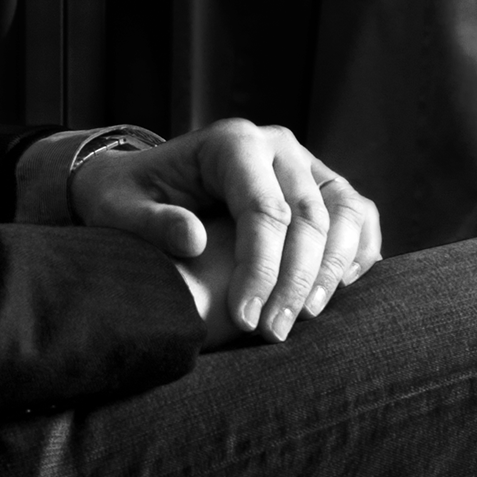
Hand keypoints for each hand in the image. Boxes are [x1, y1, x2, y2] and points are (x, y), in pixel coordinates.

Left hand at [70, 119, 382, 344]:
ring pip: (345, 214)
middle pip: (309, 216)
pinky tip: (334, 294)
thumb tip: (193, 239)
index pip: (264, 209)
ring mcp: (305, 164)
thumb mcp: (118, 208)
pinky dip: (357, 254)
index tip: (245, 319)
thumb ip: (150, 223)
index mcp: (232, 143)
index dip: (260, 269)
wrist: (144, 182)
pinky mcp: (322, 187)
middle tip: (272, 333)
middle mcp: (277, 147)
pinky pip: (358, 217)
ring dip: (333, 271)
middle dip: (294, 281)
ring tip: (304, 319)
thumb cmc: (128, 197)